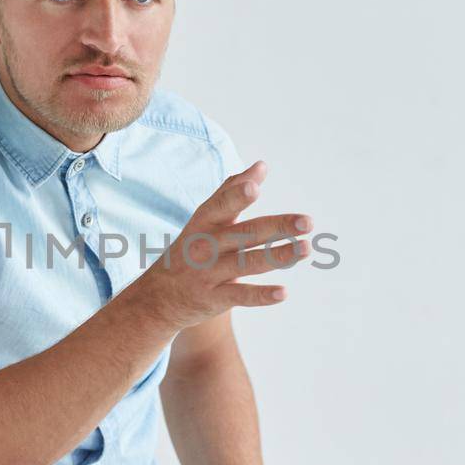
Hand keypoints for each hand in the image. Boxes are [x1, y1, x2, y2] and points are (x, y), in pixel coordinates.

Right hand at [123, 159, 311, 331]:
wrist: (157, 297)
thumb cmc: (189, 249)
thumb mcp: (203, 219)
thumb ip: (231, 191)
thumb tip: (261, 166)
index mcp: (204, 223)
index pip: (221, 205)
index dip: (236, 196)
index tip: (256, 185)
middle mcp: (206, 246)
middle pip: (245, 233)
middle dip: (277, 227)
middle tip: (307, 221)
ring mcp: (209, 273)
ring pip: (247, 263)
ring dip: (278, 256)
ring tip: (307, 248)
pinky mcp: (214, 298)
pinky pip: (240, 296)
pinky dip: (261, 295)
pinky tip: (283, 293)